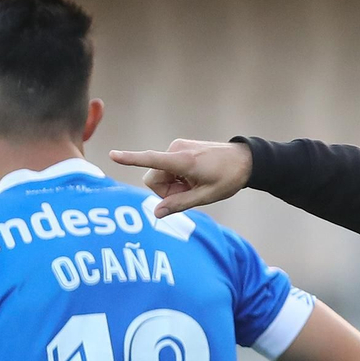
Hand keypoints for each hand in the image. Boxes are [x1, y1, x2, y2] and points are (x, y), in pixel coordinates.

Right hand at [109, 139, 252, 216]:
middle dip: (165, 190)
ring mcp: (178, 146)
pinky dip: (177, 177)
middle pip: (154, 178)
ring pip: (161, 174)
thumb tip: (156, 213)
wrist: (246, 160)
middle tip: (189, 193)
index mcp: (183, 161)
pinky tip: (195, 177)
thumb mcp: (205, 197)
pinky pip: (168, 167)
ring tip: (195, 184)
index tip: (113, 155)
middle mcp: (177, 150)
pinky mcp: (180, 147)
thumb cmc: (228, 178)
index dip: (131, 159)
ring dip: (173, 184)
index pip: (151, 160)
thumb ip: (179, 205)